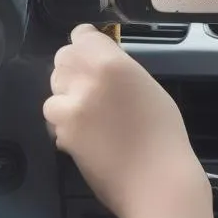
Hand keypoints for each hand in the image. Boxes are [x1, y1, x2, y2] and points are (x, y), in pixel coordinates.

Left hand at [44, 24, 214, 217]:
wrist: (156, 180)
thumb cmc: (164, 133)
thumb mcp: (147, 86)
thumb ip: (120, 70)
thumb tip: (102, 64)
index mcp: (112, 64)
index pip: (81, 37)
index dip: (84, 42)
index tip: (88, 48)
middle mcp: (86, 81)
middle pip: (62, 59)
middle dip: (73, 68)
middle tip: (89, 84)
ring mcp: (71, 110)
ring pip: (53, 91)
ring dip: (66, 98)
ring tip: (88, 113)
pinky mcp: (63, 137)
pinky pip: (55, 121)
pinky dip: (66, 126)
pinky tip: (87, 137)